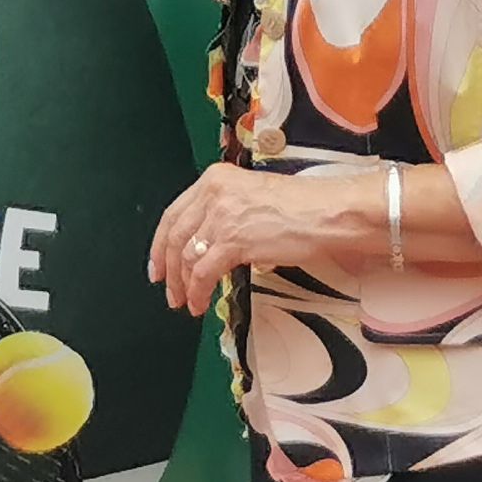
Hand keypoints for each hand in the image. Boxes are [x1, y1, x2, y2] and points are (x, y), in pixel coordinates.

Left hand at [146, 162, 319, 312]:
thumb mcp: (249, 197)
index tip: (157, 263)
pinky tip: (199, 303)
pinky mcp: (233, 240)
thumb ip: (224, 213)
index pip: (174, 212)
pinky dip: (198, 291)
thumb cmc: (299, 207)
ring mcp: (221, 216)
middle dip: (166, 267)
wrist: (324, 212)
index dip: (160, 242)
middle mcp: (212, 193)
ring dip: (183, 285)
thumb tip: (209, 245)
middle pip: (174, 235)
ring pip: (186, 256)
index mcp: (214, 179)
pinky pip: (203, 272)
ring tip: (186, 302)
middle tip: (166, 288)